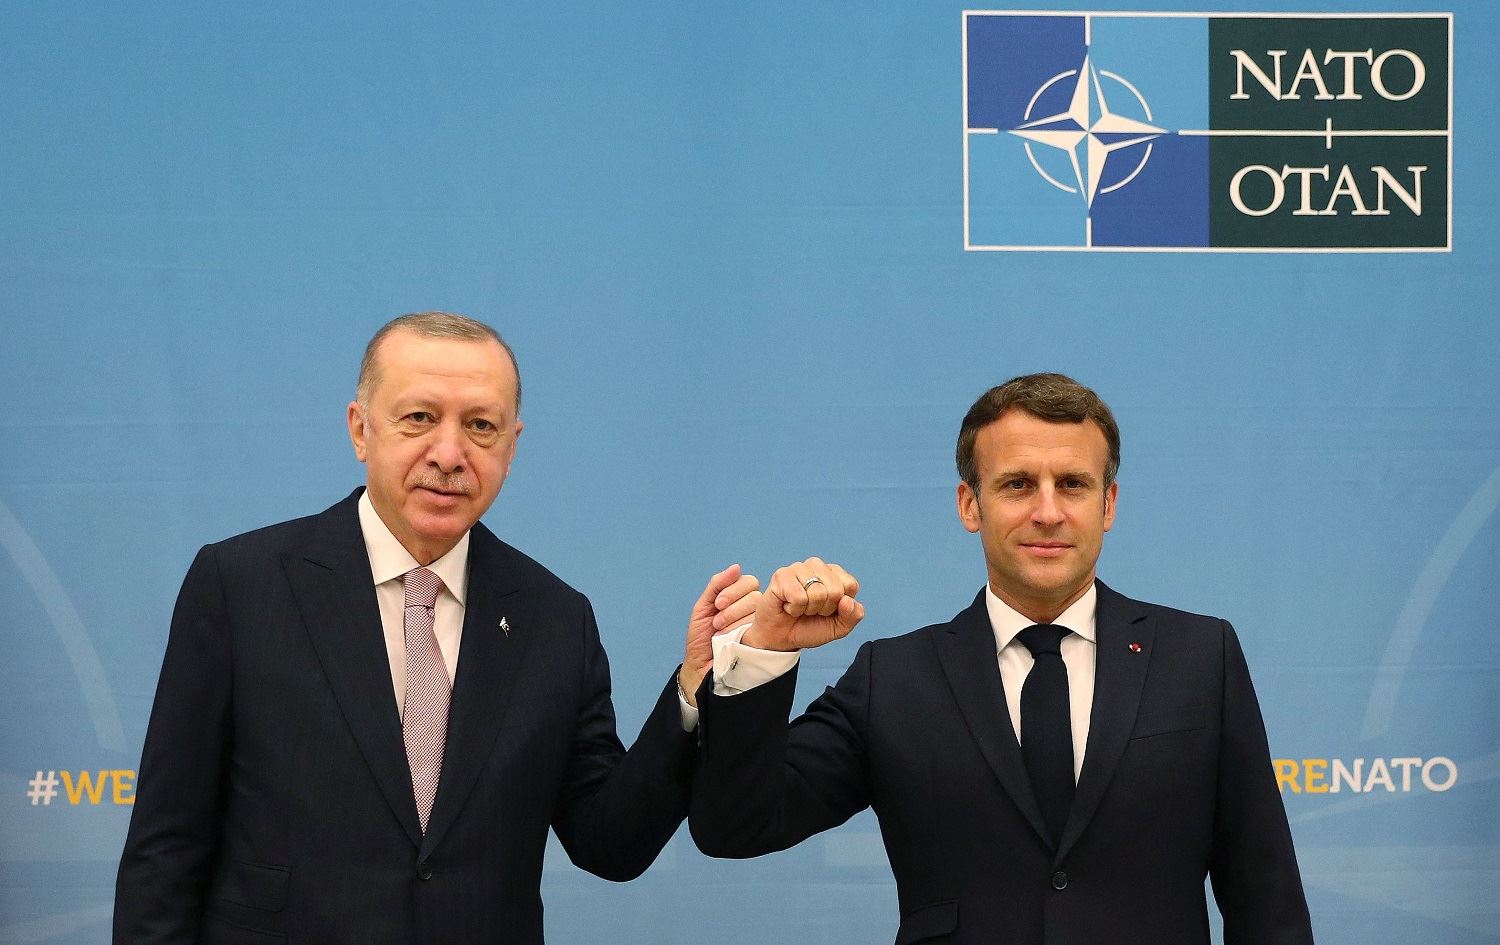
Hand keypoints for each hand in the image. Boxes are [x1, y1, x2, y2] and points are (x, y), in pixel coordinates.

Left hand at [679, 564, 760, 706]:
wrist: (700, 667)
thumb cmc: (702, 639)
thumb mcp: (704, 607)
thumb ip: (717, 585)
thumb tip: (736, 567)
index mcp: (740, 599)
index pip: (749, 582)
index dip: (734, 590)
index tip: (717, 604)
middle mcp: (754, 610)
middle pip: (756, 595)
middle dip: (733, 607)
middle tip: (717, 622)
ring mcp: (760, 626)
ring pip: (759, 610)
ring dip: (736, 620)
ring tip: (722, 634)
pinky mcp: (764, 641)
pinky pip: (762, 627)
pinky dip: (744, 630)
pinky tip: (734, 639)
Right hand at [742, 557, 862, 652]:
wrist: (781, 638)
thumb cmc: (810, 628)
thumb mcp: (839, 627)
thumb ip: (853, 616)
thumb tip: (848, 600)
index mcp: (834, 574)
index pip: (850, 585)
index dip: (840, 606)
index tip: (828, 610)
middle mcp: (817, 566)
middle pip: (835, 590)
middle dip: (824, 609)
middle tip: (811, 611)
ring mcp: (798, 568)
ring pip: (817, 593)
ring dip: (808, 609)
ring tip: (799, 608)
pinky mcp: (781, 575)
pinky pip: (799, 597)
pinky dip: (794, 609)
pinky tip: (788, 606)